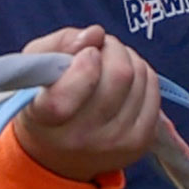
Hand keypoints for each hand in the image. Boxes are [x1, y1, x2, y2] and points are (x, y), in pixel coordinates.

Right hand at [11, 27, 159, 181]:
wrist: (60, 154)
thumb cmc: (43, 99)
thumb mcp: (35, 65)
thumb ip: (60, 43)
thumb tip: (96, 34)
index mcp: (45, 119)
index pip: (65, 98)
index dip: (84, 64)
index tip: (85, 54)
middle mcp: (81, 138)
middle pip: (118, 74)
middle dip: (112, 48)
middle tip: (99, 49)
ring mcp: (114, 142)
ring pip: (139, 76)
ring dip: (127, 58)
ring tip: (109, 64)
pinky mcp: (140, 142)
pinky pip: (153, 88)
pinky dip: (142, 73)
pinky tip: (125, 79)